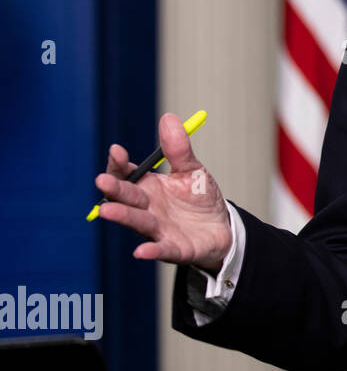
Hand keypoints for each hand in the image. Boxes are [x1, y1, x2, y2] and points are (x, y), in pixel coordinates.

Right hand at [95, 113, 232, 272]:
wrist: (220, 228)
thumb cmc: (200, 199)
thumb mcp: (192, 171)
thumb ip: (179, 149)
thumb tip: (169, 118)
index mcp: (148, 188)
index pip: (126, 175)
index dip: (119, 164)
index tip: (117, 151)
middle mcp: (146, 209)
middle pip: (127, 198)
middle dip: (115, 190)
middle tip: (102, 180)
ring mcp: (158, 230)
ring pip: (138, 222)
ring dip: (123, 216)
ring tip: (107, 210)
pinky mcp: (174, 249)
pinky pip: (162, 250)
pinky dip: (151, 251)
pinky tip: (141, 252)